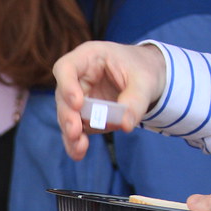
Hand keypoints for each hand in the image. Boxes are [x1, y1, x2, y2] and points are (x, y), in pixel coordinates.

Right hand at [53, 41, 165, 160]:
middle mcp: (77, 78)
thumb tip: (126, 124)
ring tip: (80, 147)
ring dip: (71, 133)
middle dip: (68, 116)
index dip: (67, 85)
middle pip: (63, 97)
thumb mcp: (145, 80)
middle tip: (75, 131)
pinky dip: (76, 142)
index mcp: (89, 58)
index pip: (66, 68)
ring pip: (67, 116)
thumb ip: (135, 99)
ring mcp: (78, 98)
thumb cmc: (143, 69)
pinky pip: (76, 130)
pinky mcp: (83, 116)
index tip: (78, 103)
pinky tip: (79, 153)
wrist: (147, 78)